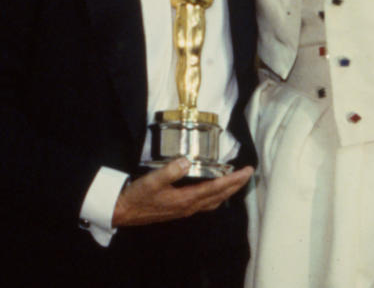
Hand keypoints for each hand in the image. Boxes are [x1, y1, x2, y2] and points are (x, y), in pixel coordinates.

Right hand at [111, 159, 252, 227]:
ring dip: (227, 191)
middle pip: (219, 196)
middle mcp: (189, 207)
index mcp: (186, 199)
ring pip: (214, 201)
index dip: (233, 180)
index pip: (216, 188)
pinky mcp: (180, 209)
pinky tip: (214, 190)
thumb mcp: (152, 181)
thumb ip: (170, 170)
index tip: (246, 172)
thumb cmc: (137, 197)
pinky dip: (215, 195)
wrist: (124, 212)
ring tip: (237, 181)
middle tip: (249, 174)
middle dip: (236, 185)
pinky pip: (205, 203)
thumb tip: (186, 161)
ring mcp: (185, 209)